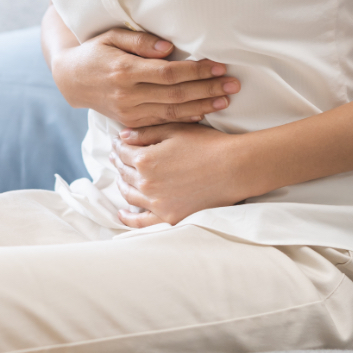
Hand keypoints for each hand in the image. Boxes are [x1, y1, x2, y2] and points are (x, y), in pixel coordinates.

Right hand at [50, 28, 239, 127]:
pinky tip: (204, 113)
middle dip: (207, 89)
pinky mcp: (131, 122)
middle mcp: (128, 95)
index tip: (219, 66)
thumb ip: (140, 42)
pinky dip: (185, 119)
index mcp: (125, 71)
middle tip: (233, 84)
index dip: (196, 71)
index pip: (169, 73)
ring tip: (226, 100)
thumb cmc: (95, 52)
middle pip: (176, 94)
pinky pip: (163, 122)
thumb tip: (169, 47)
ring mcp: (129, 112)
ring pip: (172, 112)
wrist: (72, 80)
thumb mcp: (112, 37)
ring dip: (202, 106)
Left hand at [109, 123, 247, 227]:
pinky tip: (123, 213)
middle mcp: (146, 183)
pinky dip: (129, 218)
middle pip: (124, 173)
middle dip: (119, 163)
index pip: (123, 152)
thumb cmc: (208, 145)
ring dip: (122, 184)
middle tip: (118, 158)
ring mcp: (156, 203)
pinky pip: (142, 221)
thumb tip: (122, 137)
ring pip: (129, 194)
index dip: (119, 145)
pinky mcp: (169, 217)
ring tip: (121, 178)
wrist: (234, 168)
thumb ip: (145, 133)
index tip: (118, 143)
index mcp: (145, 159)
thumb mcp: (175, 130)